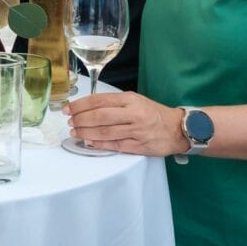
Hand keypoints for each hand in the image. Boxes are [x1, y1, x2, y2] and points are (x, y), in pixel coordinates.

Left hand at [63, 92, 187, 156]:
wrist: (178, 128)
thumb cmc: (153, 113)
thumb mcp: (135, 100)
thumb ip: (114, 103)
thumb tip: (88, 107)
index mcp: (130, 99)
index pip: (99, 100)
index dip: (80, 105)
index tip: (68, 108)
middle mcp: (133, 114)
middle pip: (100, 116)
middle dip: (80, 119)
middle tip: (70, 122)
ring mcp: (136, 131)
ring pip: (105, 132)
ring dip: (86, 132)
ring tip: (75, 132)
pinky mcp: (139, 146)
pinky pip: (115, 145)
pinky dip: (100, 144)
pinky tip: (89, 142)